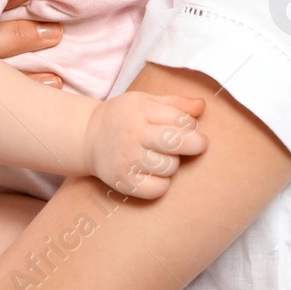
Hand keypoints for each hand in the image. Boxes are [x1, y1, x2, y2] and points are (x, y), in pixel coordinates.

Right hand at [83, 91, 207, 198]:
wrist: (88, 137)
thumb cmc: (124, 117)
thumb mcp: (146, 101)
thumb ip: (176, 103)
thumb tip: (202, 105)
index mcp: (141, 110)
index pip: (180, 119)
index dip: (192, 125)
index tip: (190, 128)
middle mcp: (133, 134)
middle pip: (176, 142)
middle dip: (196, 144)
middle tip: (196, 145)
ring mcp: (127, 160)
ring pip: (170, 167)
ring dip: (174, 163)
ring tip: (164, 157)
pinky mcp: (124, 182)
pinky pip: (158, 189)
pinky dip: (162, 183)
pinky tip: (155, 173)